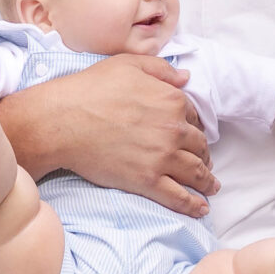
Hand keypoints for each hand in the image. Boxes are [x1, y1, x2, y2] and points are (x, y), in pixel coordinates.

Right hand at [1, 53, 213, 216]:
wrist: (63, 120)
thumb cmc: (91, 89)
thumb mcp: (128, 65)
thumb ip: (161, 70)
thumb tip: (186, 78)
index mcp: (172, 100)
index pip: (194, 117)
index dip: (195, 127)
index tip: (194, 136)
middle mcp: (173, 130)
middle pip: (199, 146)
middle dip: (204, 155)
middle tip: (205, 162)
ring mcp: (162, 157)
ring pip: (194, 172)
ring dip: (207, 181)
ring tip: (211, 187)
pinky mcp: (147, 181)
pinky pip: (178, 196)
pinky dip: (193, 204)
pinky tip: (201, 208)